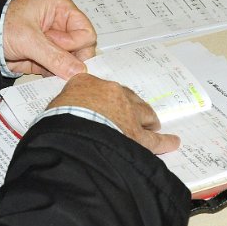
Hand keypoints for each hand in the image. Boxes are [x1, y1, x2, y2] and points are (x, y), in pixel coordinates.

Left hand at [2, 0, 95, 78]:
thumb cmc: (0, 25)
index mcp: (61, 9)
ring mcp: (55, 42)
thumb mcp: (28, 39)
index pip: (86, 32)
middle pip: (82, 49)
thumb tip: (78, 71)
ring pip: (72, 62)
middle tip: (52, 65)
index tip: (58, 49)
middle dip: (69, 60)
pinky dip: (53, 75)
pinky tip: (42, 73)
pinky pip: (59, 70)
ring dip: (60, 69)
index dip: (76, 45)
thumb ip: (54, 56)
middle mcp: (61, 24)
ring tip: (42, 66)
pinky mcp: (47, 57)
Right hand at [47, 74, 180, 154]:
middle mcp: (112, 93)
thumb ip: (63, 106)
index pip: (97, 87)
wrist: (73, 133)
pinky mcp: (137, 135)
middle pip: (126, 97)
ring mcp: (128, 113)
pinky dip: (165, 141)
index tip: (100, 102)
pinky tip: (173, 142)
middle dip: (129, 106)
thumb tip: (62, 114)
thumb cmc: (59, 120)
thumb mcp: (53, 107)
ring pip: (144, 113)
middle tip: (130, 113)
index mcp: (88, 83)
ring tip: (152, 124)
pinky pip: (155, 139)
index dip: (100, 97)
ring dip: (148, 119)